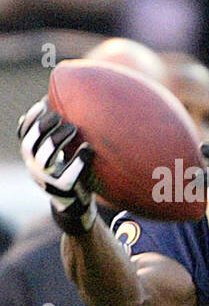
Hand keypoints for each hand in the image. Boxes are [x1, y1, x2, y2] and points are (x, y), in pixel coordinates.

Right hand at [17, 98, 95, 234]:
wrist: (75, 203)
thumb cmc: (68, 169)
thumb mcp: (56, 152)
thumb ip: (54, 133)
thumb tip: (54, 102)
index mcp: (31, 156)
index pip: (23, 134)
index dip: (31, 119)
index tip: (44, 104)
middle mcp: (34, 167)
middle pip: (31, 143)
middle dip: (43, 127)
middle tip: (60, 115)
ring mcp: (47, 180)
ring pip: (46, 157)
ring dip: (59, 139)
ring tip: (74, 128)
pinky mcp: (64, 190)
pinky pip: (69, 175)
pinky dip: (79, 161)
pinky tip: (88, 149)